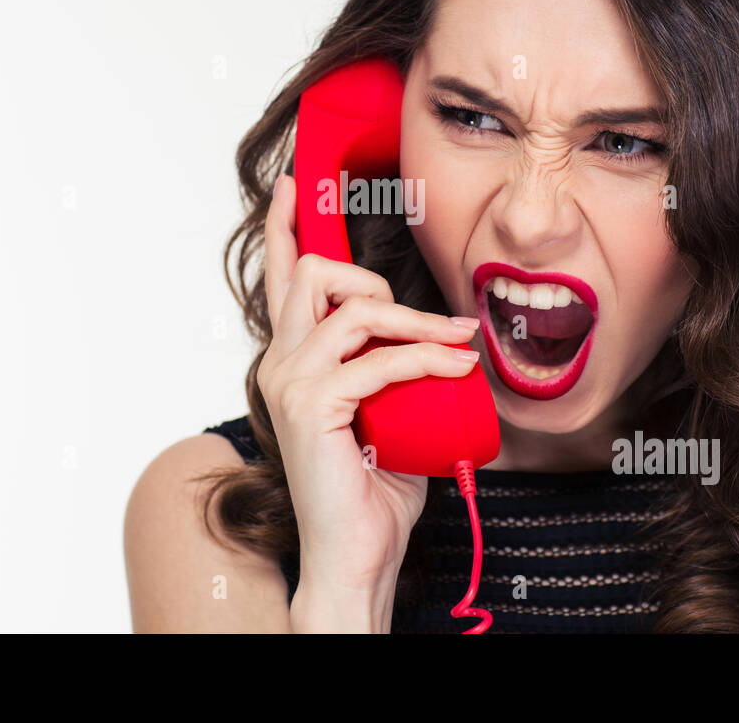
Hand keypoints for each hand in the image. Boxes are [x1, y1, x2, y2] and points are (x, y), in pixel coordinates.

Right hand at [257, 174, 481, 613]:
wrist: (359, 552)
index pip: (284, 280)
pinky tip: (454, 371)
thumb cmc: (375, 485)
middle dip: (378, 283)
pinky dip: (427, 359)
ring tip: (455, 347)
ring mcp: (291, 383)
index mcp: (294, 360)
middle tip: (427, 325)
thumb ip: (396, 365)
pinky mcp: (313, 405)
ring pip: (355, 311)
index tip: (296, 185)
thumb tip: (444, 337)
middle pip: (317, 274)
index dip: (288, 227)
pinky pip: (379, 359)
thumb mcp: (389, 408)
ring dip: (418, 324)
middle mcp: (282, 363)